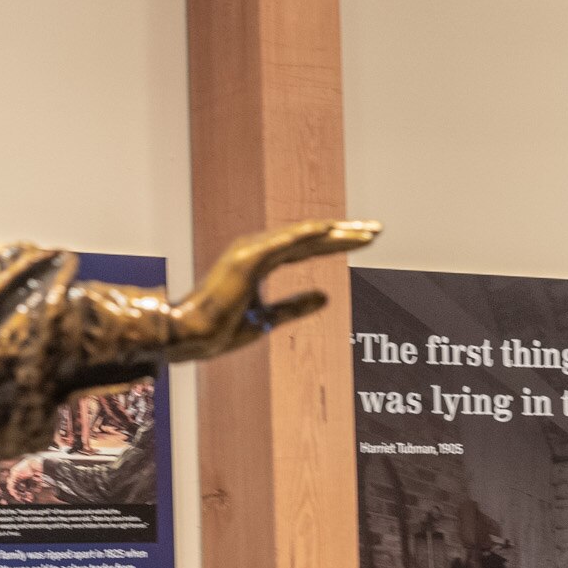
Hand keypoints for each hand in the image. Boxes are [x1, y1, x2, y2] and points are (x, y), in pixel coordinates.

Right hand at [164, 219, 380, 362]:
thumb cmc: (221, 330)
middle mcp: (257, 250)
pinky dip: (305, 235)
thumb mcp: (269, 319)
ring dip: (334, 233)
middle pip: (310, 238)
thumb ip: (296, 306)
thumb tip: (326, 297)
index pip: (307, 248)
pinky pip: (281, 244)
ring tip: (365, 231)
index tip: (366, 241)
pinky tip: (329, 229)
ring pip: (301, 237)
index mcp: (261, 261)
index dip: (337, 243)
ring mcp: (250, 252)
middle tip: (376, 230)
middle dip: (345, 234)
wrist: (190, 338)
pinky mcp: (245, 260)